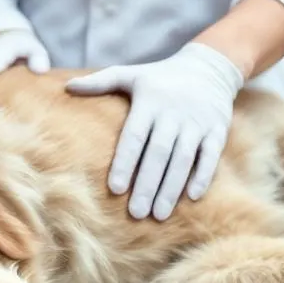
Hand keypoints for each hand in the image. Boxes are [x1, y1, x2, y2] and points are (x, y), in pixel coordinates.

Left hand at [66, 43, 243, 220]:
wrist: (208, 68)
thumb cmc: (160, 78)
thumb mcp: (131, 75)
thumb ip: (100, 82)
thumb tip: (66, 87)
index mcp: (149, 102)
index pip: (135, 136)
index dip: (125, 162)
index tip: (116, 189)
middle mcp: (173, 112)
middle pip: (159, 153)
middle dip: (148, 184)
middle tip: (136, 213)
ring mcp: (197, 122)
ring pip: (183, 158)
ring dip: (171, 187)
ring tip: (158, 214)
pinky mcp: (217, 129)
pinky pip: (210, 156)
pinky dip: (202, 176)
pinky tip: (192, 197)